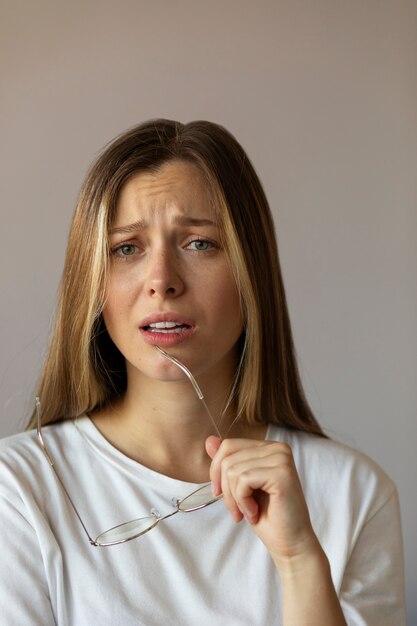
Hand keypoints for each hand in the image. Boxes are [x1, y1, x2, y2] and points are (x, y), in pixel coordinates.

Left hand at [206, 436, 321, 568]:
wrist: (289, 543)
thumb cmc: (266, 516)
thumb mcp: (239, 486)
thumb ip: (227, 461)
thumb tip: (209, 440)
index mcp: (268, 448)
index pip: (228, 445)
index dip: (216, 471)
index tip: (220, 494)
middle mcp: (277, 448)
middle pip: (228, 458)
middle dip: (225, 489)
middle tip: (237, 511)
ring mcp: (282, 458)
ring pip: (233, 470)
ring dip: (235, 499)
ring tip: (248, 513)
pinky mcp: (282, 473)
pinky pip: (244, 480)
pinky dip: (243, 501)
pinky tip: (255, 513)